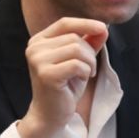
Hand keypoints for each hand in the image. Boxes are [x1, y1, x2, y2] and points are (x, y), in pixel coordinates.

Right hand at [17, 17, 107, 137]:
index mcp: (39, 40)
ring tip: (86, 74)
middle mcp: (35, 47)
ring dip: (89, 62)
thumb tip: (103, 28)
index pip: (65, 23)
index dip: (86, 23)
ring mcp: (38, 60)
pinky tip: (81, 79)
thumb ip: (89, 43)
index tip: (104, 28)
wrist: (50, 114)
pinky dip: (85, 71)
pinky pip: (77, 64)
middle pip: (74, 37)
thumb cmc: (65, 87)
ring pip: (77, 49)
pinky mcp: (46, 74)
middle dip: (90, 52)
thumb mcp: (79, 60)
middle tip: (89, 68)